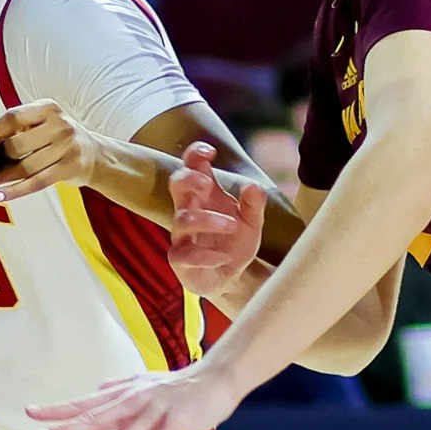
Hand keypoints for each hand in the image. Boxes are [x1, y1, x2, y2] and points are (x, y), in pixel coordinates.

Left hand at [0, 100, 97, 200]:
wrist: (95, 154)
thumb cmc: (61, 138)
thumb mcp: (45, 122)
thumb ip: (20, 128)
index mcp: (48, 108)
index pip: (13, 117)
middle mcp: (59, 125)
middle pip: (17, 144)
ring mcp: (66, 146)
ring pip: (25, 166)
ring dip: (2, 177)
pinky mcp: (69, 168)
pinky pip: (36, 182)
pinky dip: (15, 191)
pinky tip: (0, 195)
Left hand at [29, 359, 242, 429]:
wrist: (217, 378)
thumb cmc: (181, 384)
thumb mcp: (145, 381)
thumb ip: (120, 385)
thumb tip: (98, 388)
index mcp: (123, 395)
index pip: (84, 404)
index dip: (58, 410)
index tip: (31, 414)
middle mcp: (132, 403)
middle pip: (93, 419)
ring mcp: (153, 415)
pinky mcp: (174, 427)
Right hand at [169, 141, 266, 296]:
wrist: (231, 278)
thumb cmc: (235, 243)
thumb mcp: (253, 222)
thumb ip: (254, 204)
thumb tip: (253, 186)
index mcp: (204, 195)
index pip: (192, 166)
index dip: (195, 154)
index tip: (210, 152)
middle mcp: (189, 210)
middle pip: (176, 184)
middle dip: (189, 179)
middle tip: (208, 185)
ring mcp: (182, 235)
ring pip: (183, 220)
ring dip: (207, 220)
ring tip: (232, 226)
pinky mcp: (180, 260)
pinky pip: (184, 253)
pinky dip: (206, 255)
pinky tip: (223, 257)